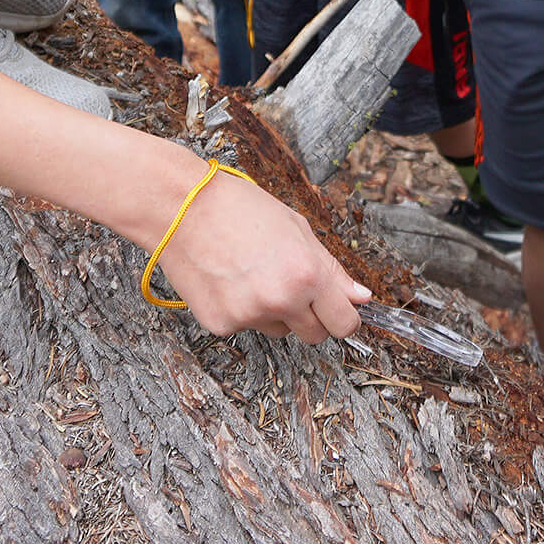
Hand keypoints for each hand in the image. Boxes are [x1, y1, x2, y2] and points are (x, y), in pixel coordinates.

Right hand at [155, 169, 370, 342]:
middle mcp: (281, 300)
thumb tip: (361, 297)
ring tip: (253, 274)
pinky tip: (230, 280)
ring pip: (279, 331)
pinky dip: (242, 311)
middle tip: (293, 287)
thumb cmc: (238, 208)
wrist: (182, 208)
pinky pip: (246, 327)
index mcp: (307, 274)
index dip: (344, 316)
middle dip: (311, 318)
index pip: (345, 323)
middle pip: (315, 336)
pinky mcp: (221, 325)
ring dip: (275, 313)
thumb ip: (331, 269)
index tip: (339, 310)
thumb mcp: (297, 228)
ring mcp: (249, 316)